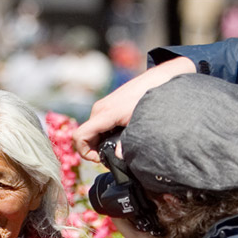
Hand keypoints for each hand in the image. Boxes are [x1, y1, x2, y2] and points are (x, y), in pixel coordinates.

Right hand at [73, 57, 195, 162]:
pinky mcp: (108, 106)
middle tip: (111, 156)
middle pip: (84, 136)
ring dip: (100, 142)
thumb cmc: (149, 98)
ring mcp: (102, 106)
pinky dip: (104, 134)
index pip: (79, 136)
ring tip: (118, 146)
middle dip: (93, 149)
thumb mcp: (139, 123)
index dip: (85, 152)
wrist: (158, 79)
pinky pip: (99, 124)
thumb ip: (127, 141)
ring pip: (92, 131)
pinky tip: (120, 135)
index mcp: (104, 114)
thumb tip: (118, 157)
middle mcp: (99, 110)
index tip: (100, 158)